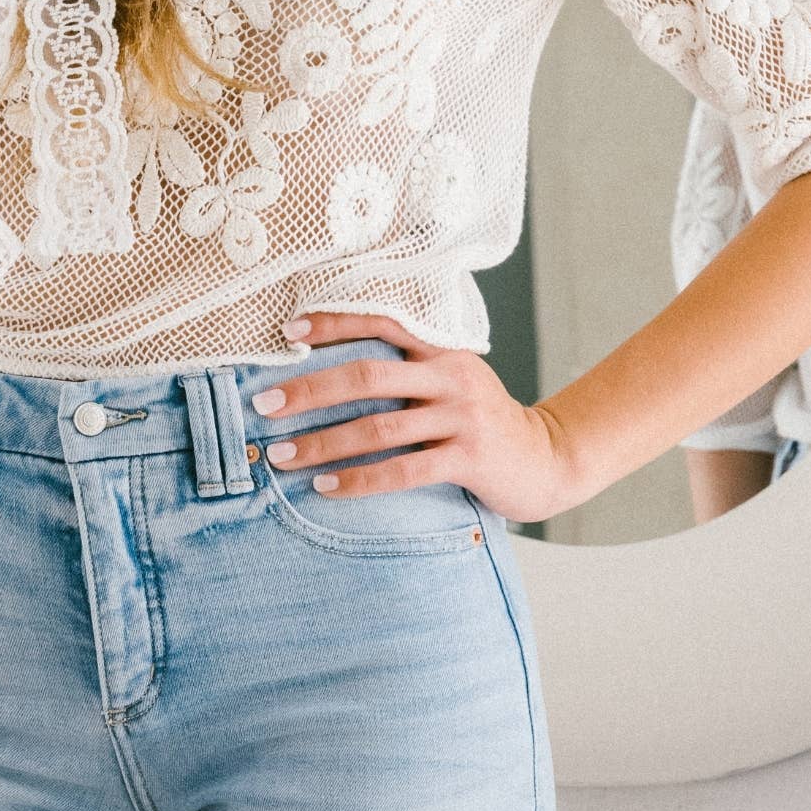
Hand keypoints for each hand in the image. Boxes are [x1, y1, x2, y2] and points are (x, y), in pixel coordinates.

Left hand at [257, 310, 588, 520]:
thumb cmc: (482, 424)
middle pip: (368, 375)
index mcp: (443, 350)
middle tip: (265, 404)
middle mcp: (451, 376)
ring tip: (280, 456)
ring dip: (322, 443)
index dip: (334, 323)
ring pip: (378, 428)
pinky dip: (359, 480)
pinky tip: (325, 487)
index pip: (382, 322)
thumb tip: (332, 374)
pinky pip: (403, 470)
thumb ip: (409, 371)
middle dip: (310, 390)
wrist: (545, 461)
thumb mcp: (452, 383)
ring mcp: (462, 417)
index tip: (288, 333)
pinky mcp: (469, 458)